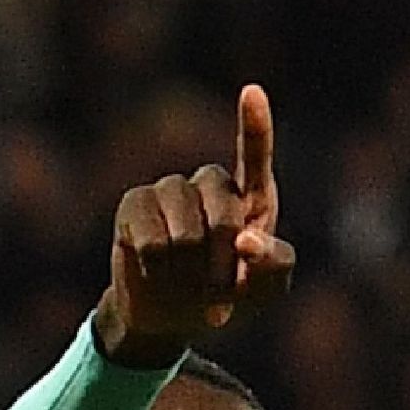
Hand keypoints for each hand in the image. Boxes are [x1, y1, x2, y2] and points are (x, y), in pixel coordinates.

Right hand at [100, 87, 291, 364]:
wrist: (171, 317)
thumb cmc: (227, 297)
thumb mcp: (265, 290)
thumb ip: (275, 265)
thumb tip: (246, 241)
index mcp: (250, 197)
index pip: (254, 156)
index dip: (254, 127)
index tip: (251, 92)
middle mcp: (209, 184)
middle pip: (224, 213)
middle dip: (223, 263)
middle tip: (219, 293)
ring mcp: (169, 190)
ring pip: (185, 230)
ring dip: (189, 271)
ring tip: (186, 283)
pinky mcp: (135, 204)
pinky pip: (151, 238)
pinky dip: (158, 268)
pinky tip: (156, 271)